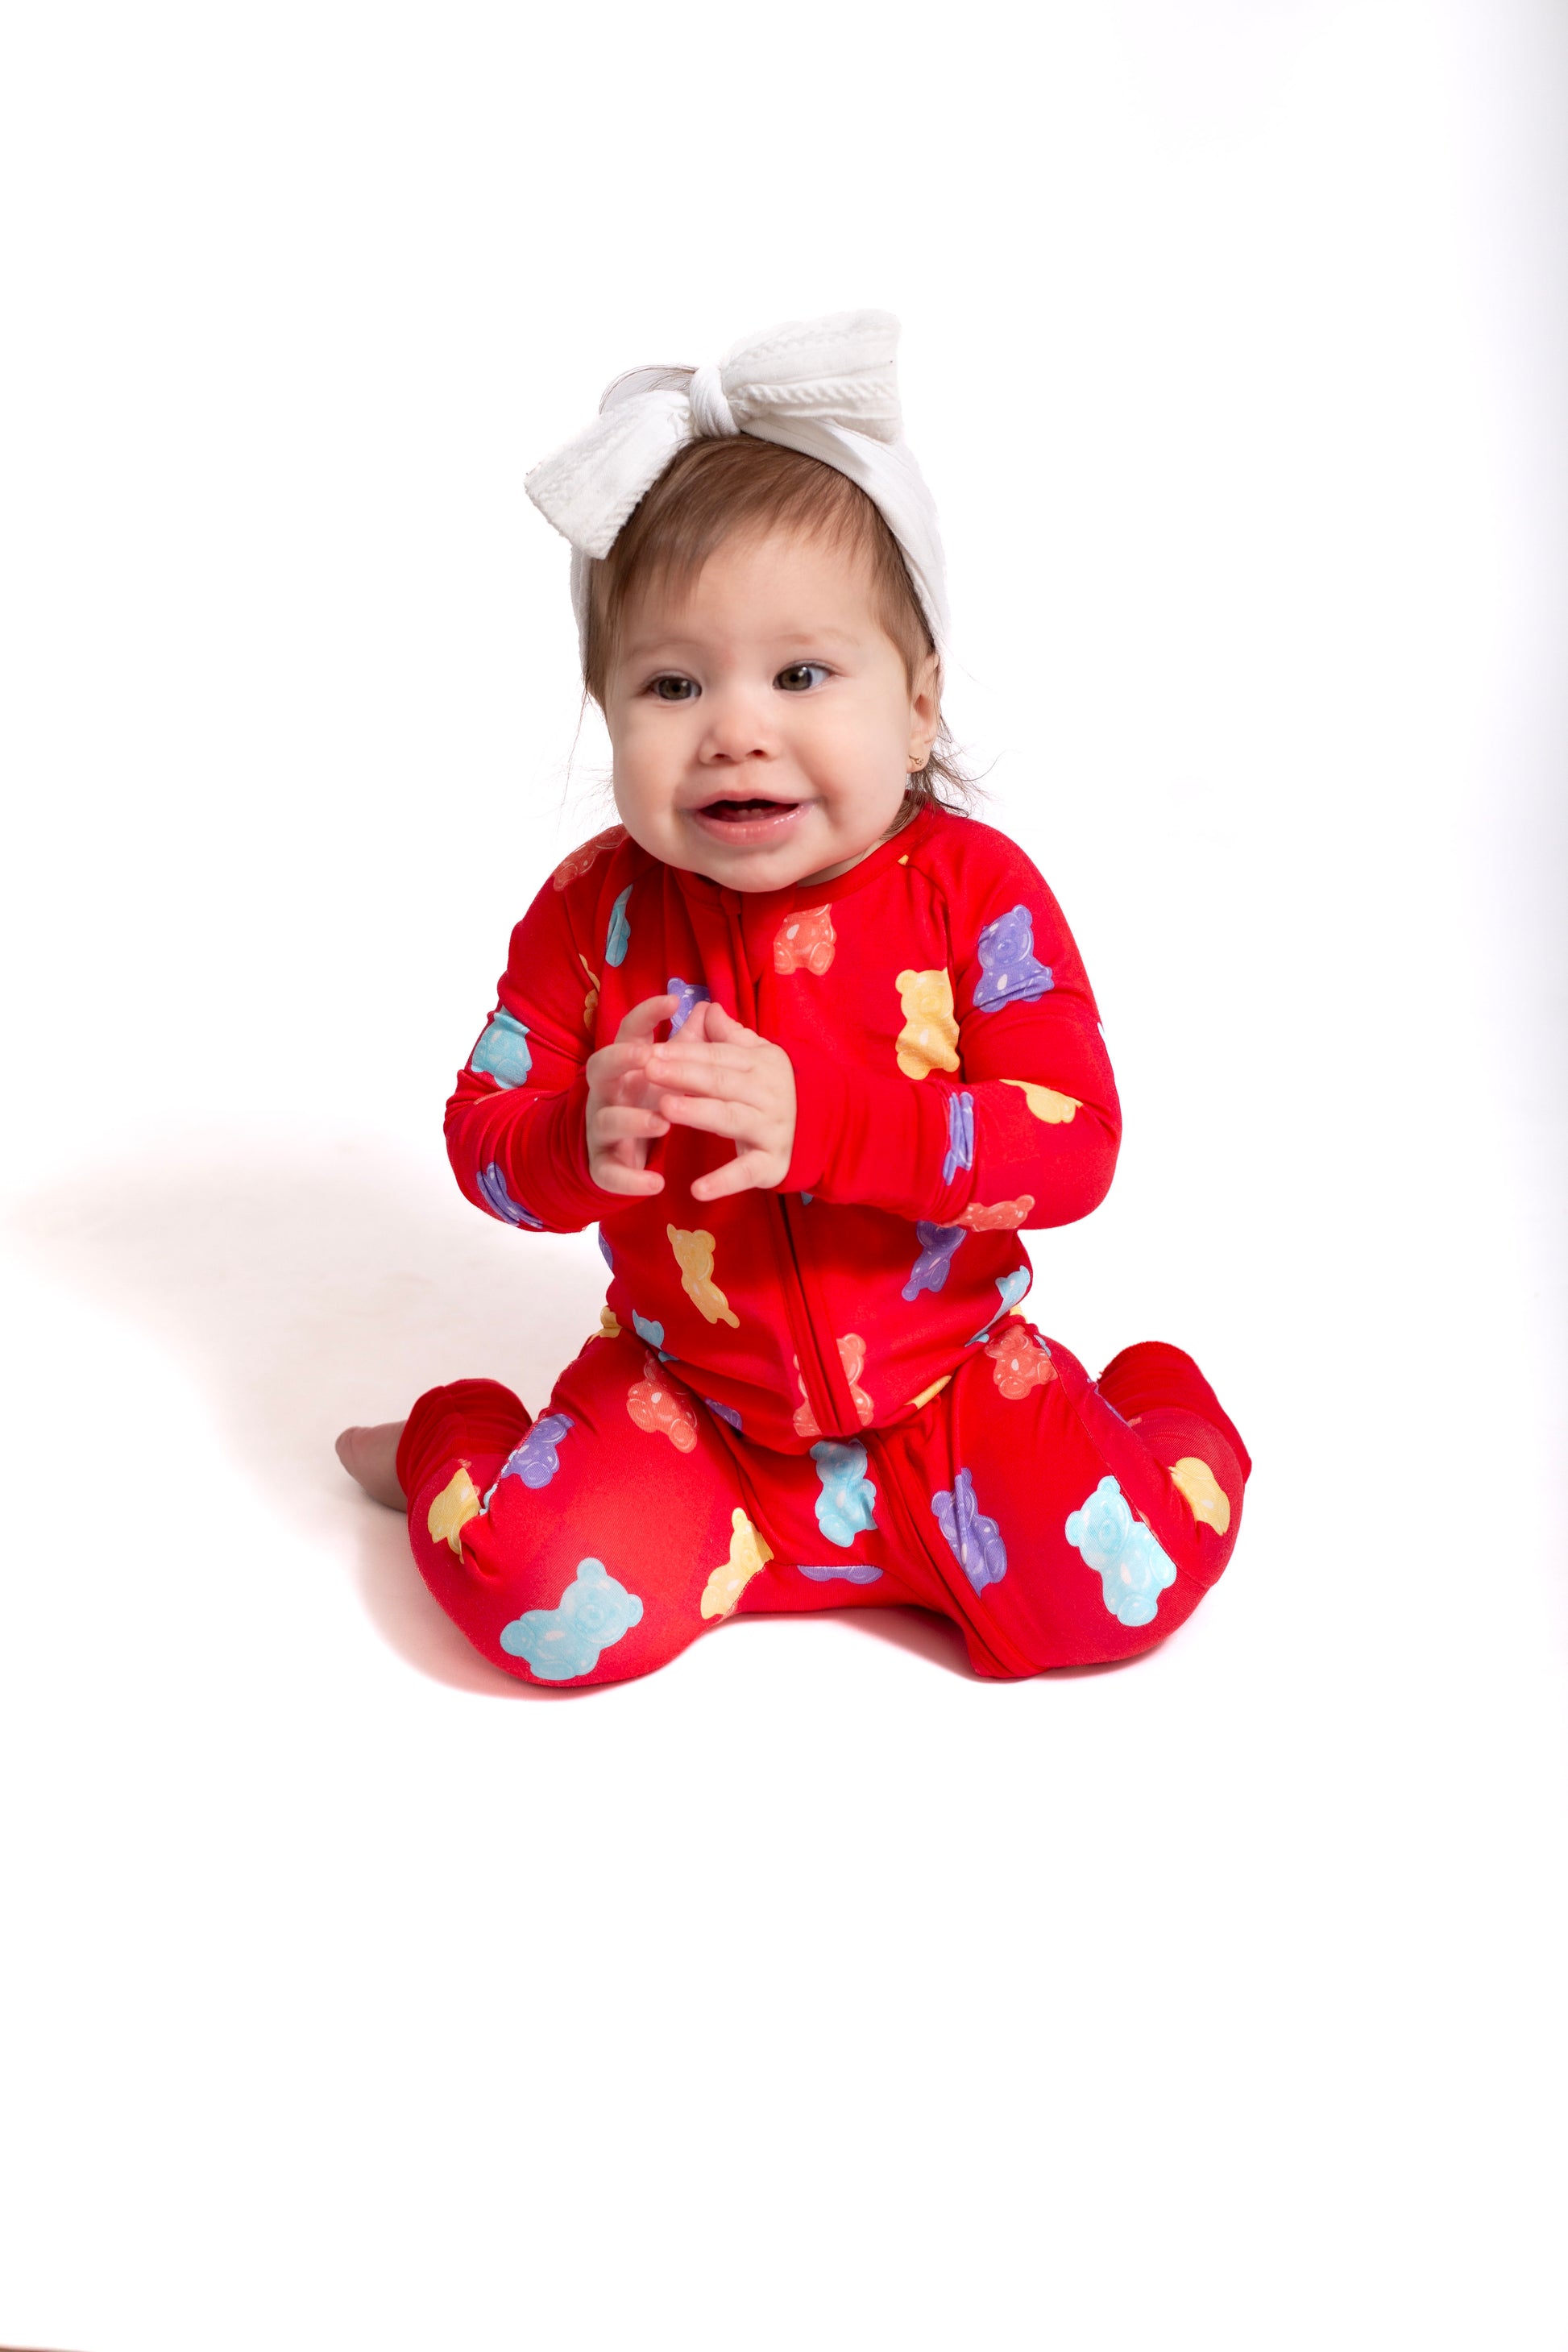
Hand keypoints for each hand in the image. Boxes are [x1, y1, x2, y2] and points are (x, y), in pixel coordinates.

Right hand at [584, 995, 678, 1196]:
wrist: (618, 1156)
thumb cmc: (645, 1104)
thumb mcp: (664, 1075)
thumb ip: (684, 1046)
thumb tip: (705, 1008)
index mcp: (622, 1068)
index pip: (627, 1033)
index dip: (645, 1015)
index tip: (673, 999)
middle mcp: (606, 1094)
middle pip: (600, 1067)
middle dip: (619, 1059)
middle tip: (645, 1056)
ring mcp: (600, 1130)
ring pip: (608, 1120)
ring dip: (633, 1120)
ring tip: (662, 1123)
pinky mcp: (603, 1166)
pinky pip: (611, 1172)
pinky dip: (632, 1179)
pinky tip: (655, 1182)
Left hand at [641, 999, 796, 1201]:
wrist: (824, 1128)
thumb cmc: (774, 1089)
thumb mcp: (757, 1057)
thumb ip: (728, 1036)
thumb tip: (706, 1007)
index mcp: (761, 1063)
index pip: (718, 1055)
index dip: (685, 1052)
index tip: (652, 1051)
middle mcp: (768, 1093)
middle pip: (720, 1082)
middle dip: (683, 1074)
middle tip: (649, 1069)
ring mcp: (771, 1129)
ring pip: (730, 1118)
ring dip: (698, 1113)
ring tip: (666, 1108)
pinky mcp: (771, 1163)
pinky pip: (745, 1172)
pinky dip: (723, 1182)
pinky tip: (696, 1190)